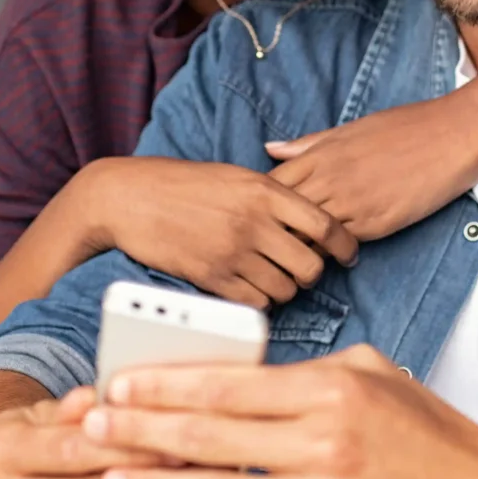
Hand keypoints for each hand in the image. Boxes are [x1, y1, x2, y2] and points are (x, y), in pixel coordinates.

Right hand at [75, 158, 358, 307]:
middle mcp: (254, 222)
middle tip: (300, 269)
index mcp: (265, 191)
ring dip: (284, 288)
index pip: (326, 225)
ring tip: (271, 277)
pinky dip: (259, 300)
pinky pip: (255, 302)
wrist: (130, 198)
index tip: (347, 254)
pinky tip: (249, 288)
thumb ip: (273, 195)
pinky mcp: (212, 278)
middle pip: (310, 266)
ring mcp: (233, 252)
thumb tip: (309, 219)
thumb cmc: (183, 184)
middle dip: (311, 272)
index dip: (345, 245)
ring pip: (286, 289)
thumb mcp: (235, 176)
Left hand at [83, 346, 477, 478]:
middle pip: (211, 438)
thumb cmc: (432, 434)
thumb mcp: (373, 375)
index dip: (164, 385)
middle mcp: (328, 443)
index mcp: (332, 391)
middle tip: (92, 429)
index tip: (119, 385)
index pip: (228, 384)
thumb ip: (305, 374)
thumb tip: (238, 377)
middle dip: (141, 433)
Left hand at [266, 92, 477, 241]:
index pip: (271, 186)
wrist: (454, 135)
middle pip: (282, 216)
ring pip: (307, 236)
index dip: (262, 205)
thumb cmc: (406, 127)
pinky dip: (331, 252)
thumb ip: (309, 144)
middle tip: (271, 246)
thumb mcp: (352, 129)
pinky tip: (332, 255)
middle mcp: (330, 179)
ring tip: (297, 257)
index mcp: (321, 154)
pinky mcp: (376, 223)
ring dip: (300, 248)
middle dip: (273, 232)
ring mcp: (352, 203)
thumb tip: (270, 149)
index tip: (263, 215)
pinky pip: (341, 244)